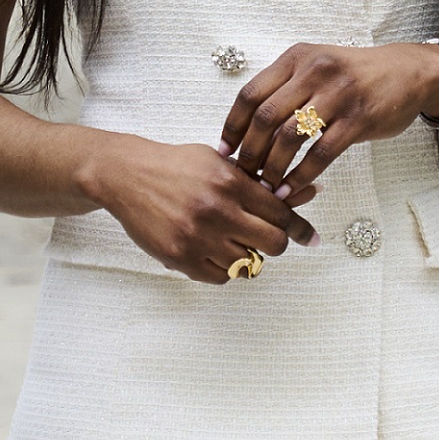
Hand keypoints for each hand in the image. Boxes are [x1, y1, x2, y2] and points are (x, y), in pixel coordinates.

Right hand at [77, 133, 314, 283]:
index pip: (281, 214)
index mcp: (231, 182)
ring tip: (233, 241)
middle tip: (265, 238)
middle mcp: (217, 211)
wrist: (128, 175)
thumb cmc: (178, 166)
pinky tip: (214, 251)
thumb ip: (262, 181)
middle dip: (274, 243)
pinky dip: (224, 268)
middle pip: (272, 244)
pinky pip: (221, 277)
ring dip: (247, 256)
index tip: (309, 238)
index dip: (298, 227)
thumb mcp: (221, 162)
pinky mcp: (179, 258)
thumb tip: (311, 192)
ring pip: (248, 264)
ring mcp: (197, 237)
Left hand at [220, 41, 438, 198]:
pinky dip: (301, 175)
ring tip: (267, 187)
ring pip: (290, 137)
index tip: (223, 151)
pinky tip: (291, 189)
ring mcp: (337, 94)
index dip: (232, 126)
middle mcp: (314, 72)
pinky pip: (321, 152)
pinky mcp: (358, 118)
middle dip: (249, 152)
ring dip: (273, 167)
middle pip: (265, 117)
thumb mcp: (317, 66)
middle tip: (243, 175)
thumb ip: (286, 88)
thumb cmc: (356, 75)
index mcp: (296, 58)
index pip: (250, 93)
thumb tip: (248, 129)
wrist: (409, 71)